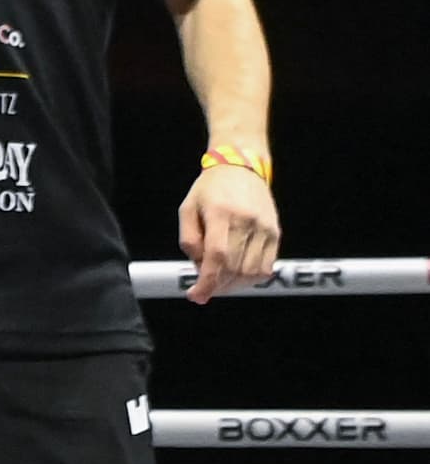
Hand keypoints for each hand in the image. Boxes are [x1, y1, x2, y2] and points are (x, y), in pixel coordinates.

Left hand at [178, 163, 280, 302]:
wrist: (241, 167)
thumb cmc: (209, 190)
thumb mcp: (187, 208)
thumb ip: (189, 239)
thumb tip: (199, 268)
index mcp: (221, 213)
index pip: (217, 256)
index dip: (206, 282)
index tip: (196, 296)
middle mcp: (246, 221)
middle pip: (233, 268)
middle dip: (216, 285)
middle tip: (204, 286)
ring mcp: (264, 228)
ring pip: (250, 272)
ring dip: (233, 285)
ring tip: (219, 280)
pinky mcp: (275, 233)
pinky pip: (266, 267)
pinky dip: (250, 279)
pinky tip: (237, 276)